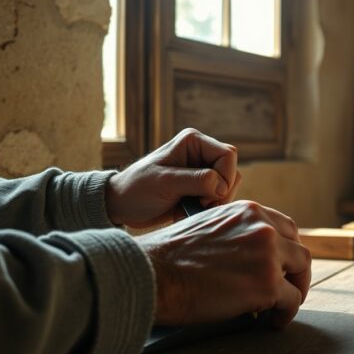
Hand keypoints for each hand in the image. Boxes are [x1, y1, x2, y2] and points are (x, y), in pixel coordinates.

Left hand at [106, 128, 241, 227]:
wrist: (121, 206)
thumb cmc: (137, 189)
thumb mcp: (165, 182)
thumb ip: (197, 180)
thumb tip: (223, 186)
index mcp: (193, 142)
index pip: (227, 155)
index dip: (224, 177)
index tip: (206, 197)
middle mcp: (201, 153)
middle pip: (232, 171)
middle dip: (221, 192)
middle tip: (201, 205)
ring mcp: (202, 171)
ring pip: (229, 185)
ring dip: (216, 201)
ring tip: (192, 209)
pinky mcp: (200, 189)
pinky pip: (220, 197)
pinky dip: (210, 208)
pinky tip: (189, 211)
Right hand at [136, 200, 310, 326]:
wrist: (154, 274)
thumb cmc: (170, 257)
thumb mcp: (209, 226)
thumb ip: (235, 233)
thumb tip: (249, 255)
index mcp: (248, 211)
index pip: (284, 227)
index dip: (287, 249)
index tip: (283, 264)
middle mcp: (263, 227)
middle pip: (298, 248)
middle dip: (296, 270)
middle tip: (289, 286)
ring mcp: (268, 254)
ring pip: (302, 271)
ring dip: (295, 289)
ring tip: (283, 305)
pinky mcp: (268, 283)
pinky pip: (292, 300)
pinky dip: (286, 313)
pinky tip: (274, 320)